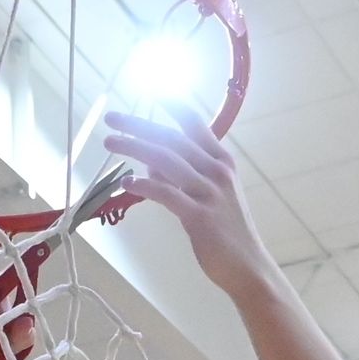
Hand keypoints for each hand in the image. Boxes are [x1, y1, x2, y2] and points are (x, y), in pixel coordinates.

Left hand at [103, 102, 271, 300]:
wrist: (248, 266)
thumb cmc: (226, 231)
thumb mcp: (210, 196)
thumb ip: (181, 178)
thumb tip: (150, 167)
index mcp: (222, 161)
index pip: (196, 124)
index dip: (174, 106)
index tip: (153, 93)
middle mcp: (217, 171)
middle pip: (173, 139)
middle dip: (140, 125)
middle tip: (113, 118)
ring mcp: (209, 193)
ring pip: (166, 161)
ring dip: (134, 148)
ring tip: (110, 142)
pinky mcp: (199, 217)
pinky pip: (166, 195)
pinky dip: (144, 186)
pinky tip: (126, 184)